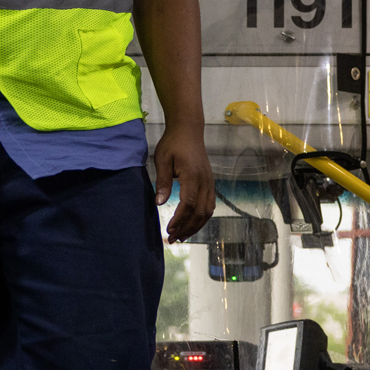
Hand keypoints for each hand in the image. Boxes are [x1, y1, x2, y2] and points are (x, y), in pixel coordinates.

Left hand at [154, 124, 214, 242]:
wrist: (189, 130)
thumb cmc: (173, 143)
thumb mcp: (162, 160)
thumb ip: (162, 182)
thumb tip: (159, 203)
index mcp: (192, 175)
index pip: (188, 203)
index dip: (179, 219)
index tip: (169, 230)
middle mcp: (205, 181)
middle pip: (200, 212)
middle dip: (186, 228)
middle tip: (172, 239)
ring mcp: (210, 183)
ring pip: (207, 211)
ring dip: (195, 226)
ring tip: (182, 236)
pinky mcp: (210, 183)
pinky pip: (209, 205)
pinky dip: (202, 218)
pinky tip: (192, 225)